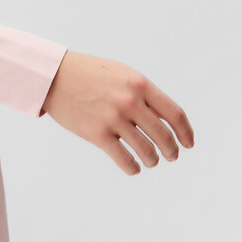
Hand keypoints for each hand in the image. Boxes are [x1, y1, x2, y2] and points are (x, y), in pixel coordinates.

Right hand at [42, 51, 193, 175]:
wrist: (53, 77)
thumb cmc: (88, 74)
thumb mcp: (121, 74)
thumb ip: (143, 93)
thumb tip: (164, 118)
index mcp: (139, 84)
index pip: (175, 114)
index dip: (186, 132)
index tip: (188, 143)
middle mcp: (129, 101)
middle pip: (163, 135)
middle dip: (171, 150)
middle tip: (171, 156)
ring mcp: (113, 119)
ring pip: (146, 150)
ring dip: (153, 160)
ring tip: (151, 161)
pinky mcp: (96, 134)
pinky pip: (124, 159)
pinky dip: (133, 168)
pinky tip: (134, 167)